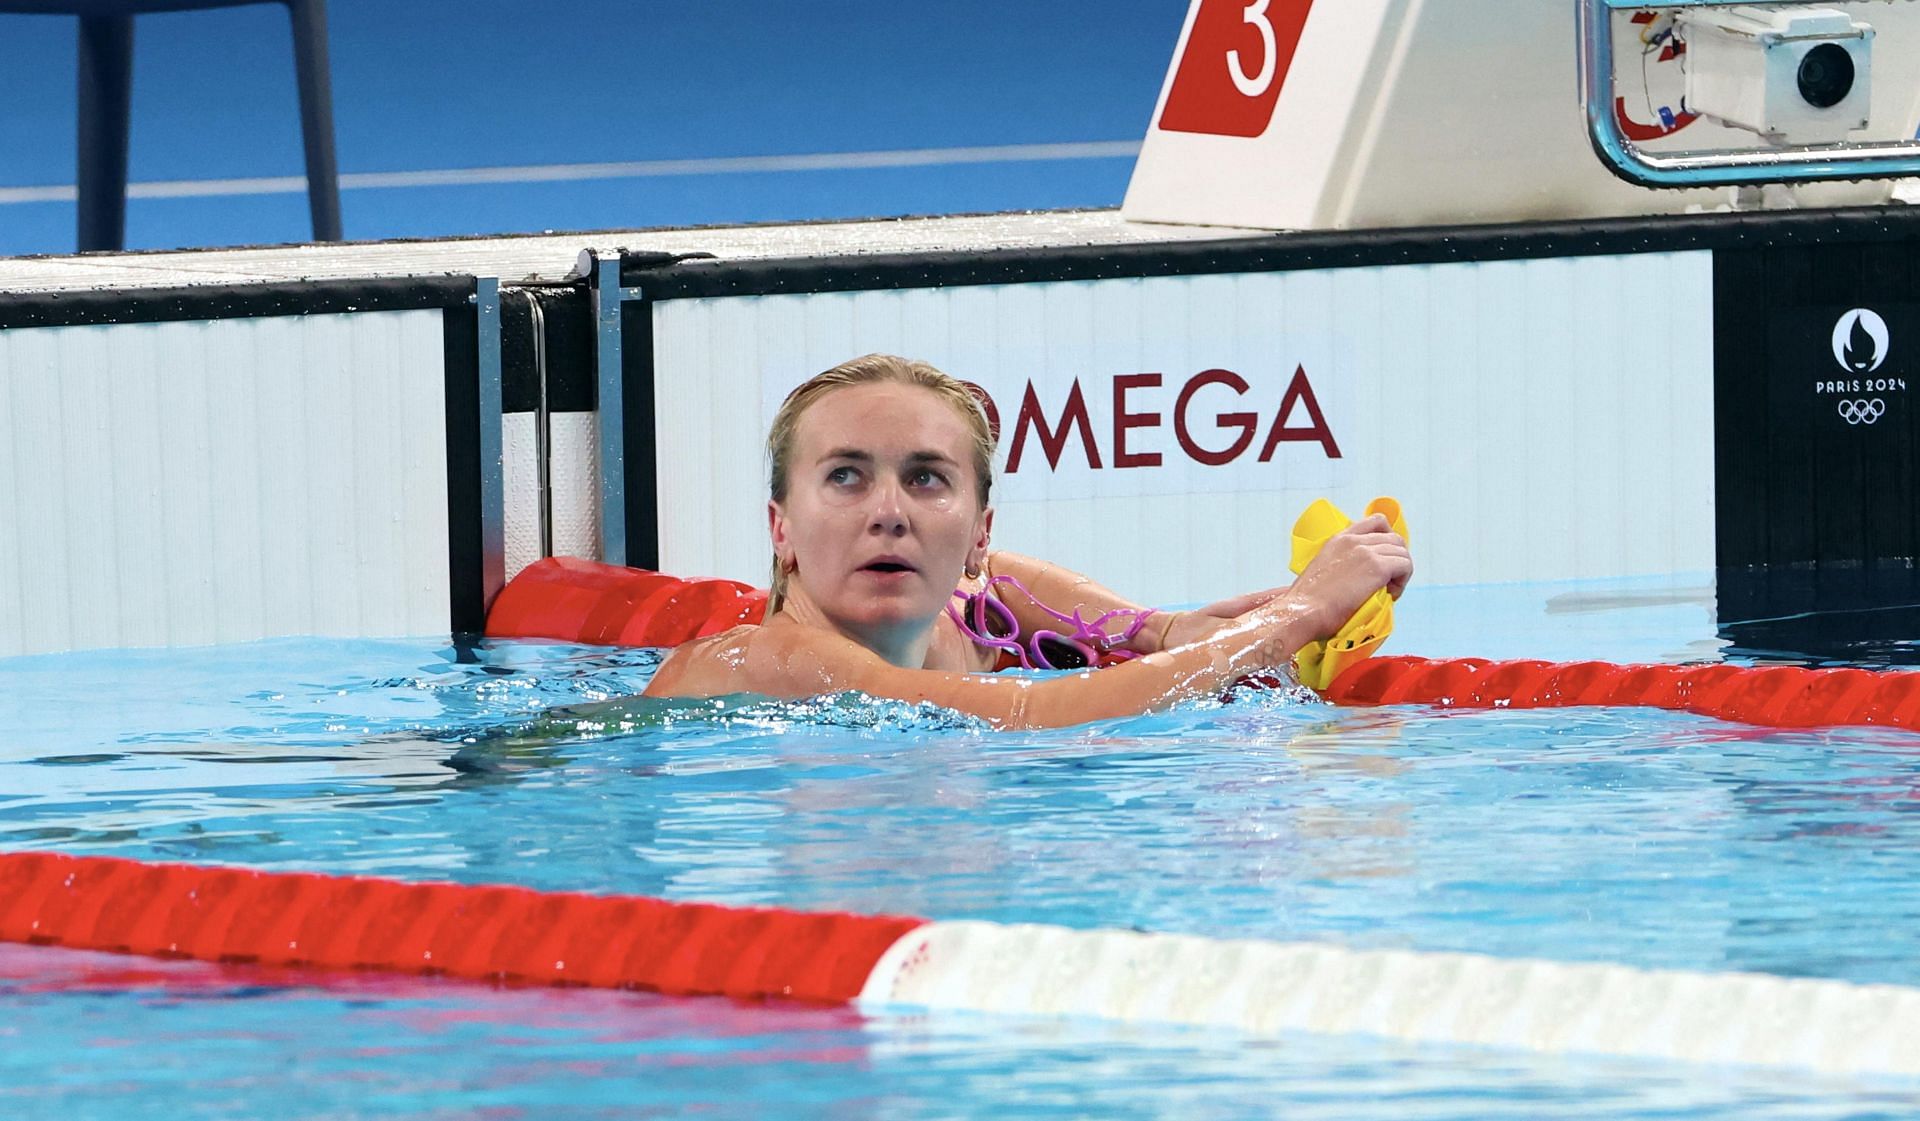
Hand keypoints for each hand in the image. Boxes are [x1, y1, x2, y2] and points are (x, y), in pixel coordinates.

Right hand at [1274, 514, 1411, 638]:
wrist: (1302, 612)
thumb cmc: (1306, 603)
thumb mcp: (1321, 572)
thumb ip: (1339, 566)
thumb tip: (1356, 579)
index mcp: (1338, 539)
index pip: (1376, 522)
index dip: (1388, 540)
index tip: (1384, 560)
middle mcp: (1353, 540)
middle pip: (1395, 539)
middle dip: (1397, 560)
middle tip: (1387, 583)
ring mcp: (1365, 551)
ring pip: (1402, 552)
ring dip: (1401, 572)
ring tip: (1388, 591)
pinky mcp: (1377, 567)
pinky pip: (1405, 566)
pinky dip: (1402, 581)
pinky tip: (1390, 595)